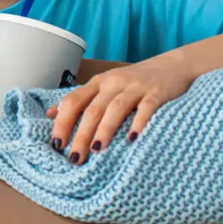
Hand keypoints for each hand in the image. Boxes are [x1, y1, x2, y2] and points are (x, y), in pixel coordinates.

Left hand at [45, 55, 194, 163]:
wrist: (172, 66)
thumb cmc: (132, 82)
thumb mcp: (103, 86)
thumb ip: (79, 99)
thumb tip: (50, 114)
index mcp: (97, 83)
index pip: (73, 101)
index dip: (63, 122)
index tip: (56, 144)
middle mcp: (113, 83)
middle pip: (93, 109)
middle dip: (81, 135)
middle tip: (74, 158)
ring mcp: (136, 87)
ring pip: (115, 108)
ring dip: (105, 130)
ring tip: (97, 150)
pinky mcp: (157, 92)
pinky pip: (146, 108)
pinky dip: (138, 122)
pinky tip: (132, 139)